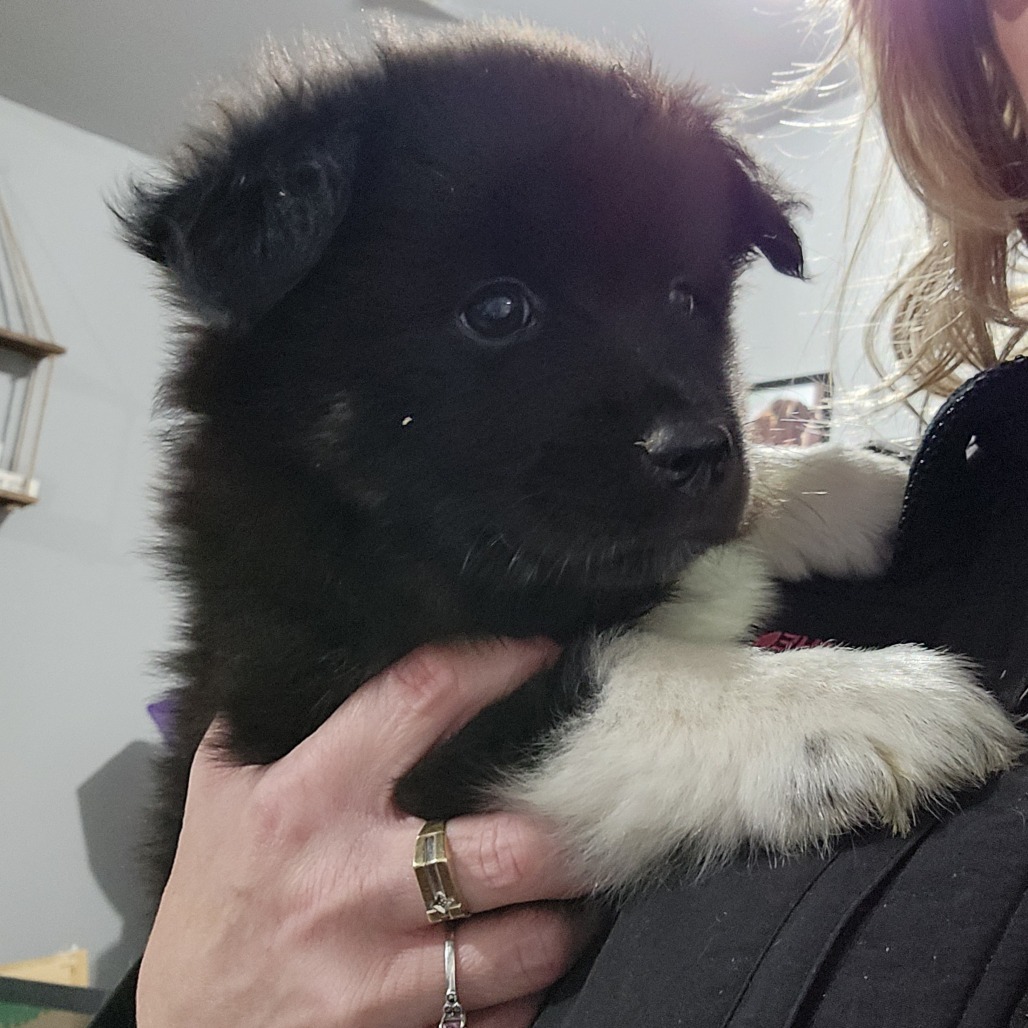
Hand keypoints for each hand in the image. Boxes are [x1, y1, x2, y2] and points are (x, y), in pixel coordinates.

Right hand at [137, 639, 596, 1027]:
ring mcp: (378, 973)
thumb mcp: (222, 790)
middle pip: (510, 844)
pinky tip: (521, 952)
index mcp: (307, 798)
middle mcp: (349, 882)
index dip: (496, 665)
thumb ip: (271, 719)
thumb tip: (333, 651)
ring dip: (565, 912)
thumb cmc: (215, 901)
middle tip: (590, 798)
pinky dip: (529, 982)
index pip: (422, 701)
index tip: (539, 656)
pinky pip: (507, 1010)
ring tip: (570, 883)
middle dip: (571, 822)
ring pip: (530, 940)